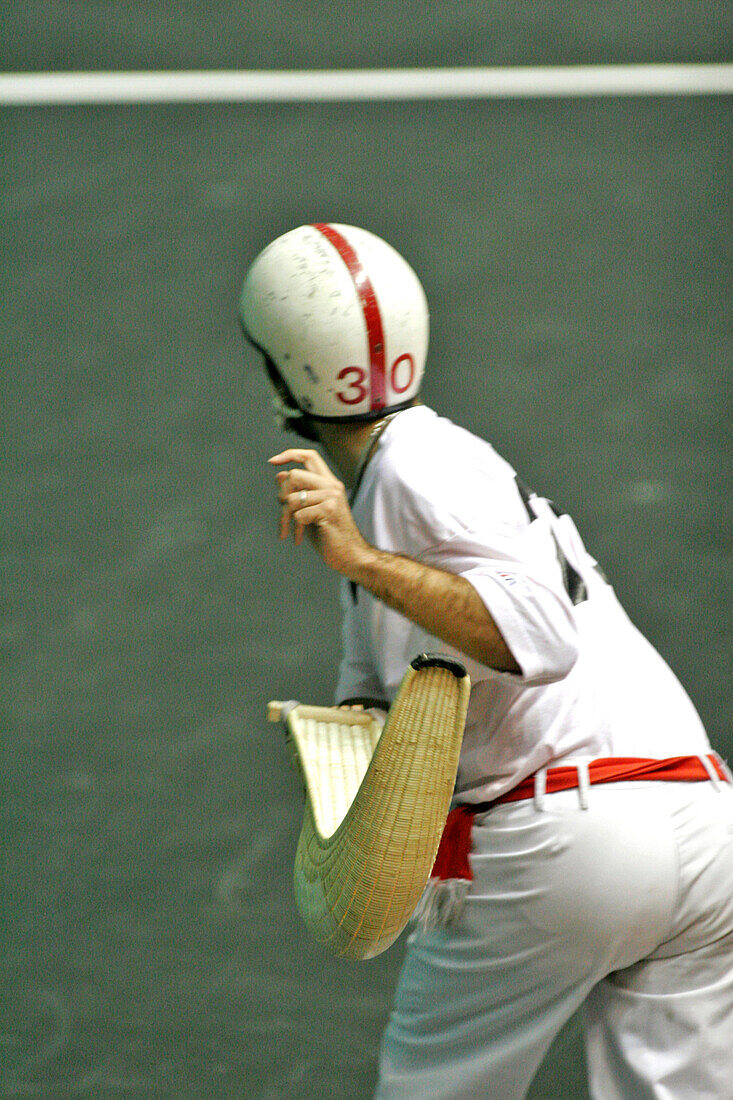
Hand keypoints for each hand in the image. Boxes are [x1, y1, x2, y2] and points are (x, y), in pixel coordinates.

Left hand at [269, 449, 372, 575]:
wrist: (351, 556)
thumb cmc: (330, 535)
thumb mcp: (310, 510)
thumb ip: (297, 492)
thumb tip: (279, 474)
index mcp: (329, 482)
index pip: (309, 456)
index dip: (289, 455)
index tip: (272, 462)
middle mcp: (332, 486)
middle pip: (294, 475)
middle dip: (282, 494)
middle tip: (283, 511)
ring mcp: (331, 497)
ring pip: (292, 498)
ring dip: (285, 517)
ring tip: (289, 530)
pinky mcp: (329, 511)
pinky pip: (298, 515)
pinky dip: (295, 529)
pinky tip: (299, 538)